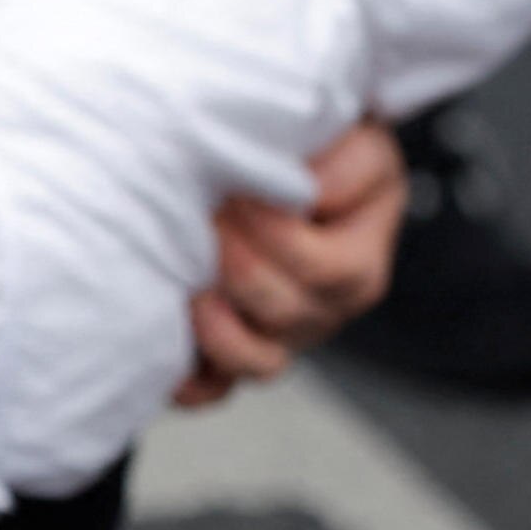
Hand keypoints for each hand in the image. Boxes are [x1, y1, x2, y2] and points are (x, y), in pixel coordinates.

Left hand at [175, 116, 405, 406]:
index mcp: (359, 264)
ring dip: (216, 325)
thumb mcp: (355, 141)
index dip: (275, 234)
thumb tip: (307, 193)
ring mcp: (279, 337)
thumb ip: (345, 164)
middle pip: (287, 315)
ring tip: (188, 274)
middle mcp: (324, 310)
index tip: (239, 189)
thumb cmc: (320, 151)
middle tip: (205, 215)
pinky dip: (192, 378)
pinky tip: (171, 355)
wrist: (286, 161)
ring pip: (258, 363)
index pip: (325, 271)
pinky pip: (215, 388)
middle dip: (235, 264)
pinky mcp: (234, 353)